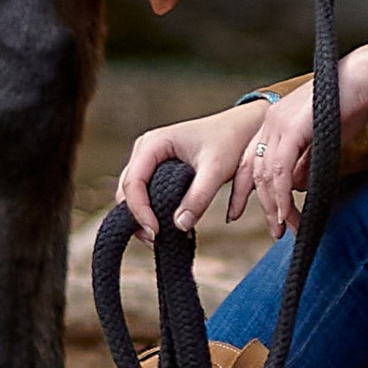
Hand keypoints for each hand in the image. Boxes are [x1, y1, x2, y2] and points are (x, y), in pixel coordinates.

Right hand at [118, 108, 263, 238]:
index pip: (133, 181)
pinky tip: (165, 226)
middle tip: (157, 239)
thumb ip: (199, 197)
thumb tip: (180, 226)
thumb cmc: (228, 142)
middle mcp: (145, 150)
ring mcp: (149, 160)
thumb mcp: (216, 170)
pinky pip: (144, 194)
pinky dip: (150, 211)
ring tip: (161, 237)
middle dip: (137, 216)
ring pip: (133, 194)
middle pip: (127, 189)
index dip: (139, 209)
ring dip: (141, 216)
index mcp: (153, 143)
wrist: (240, 129)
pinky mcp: (157, 171)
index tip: (156, 231)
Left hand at [243, 44, 367, 237]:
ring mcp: (278, 124)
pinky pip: (280, 171)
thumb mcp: (322, 140)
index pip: (250, 160)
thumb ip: (305, 162)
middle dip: (262, 205)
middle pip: (254, 171)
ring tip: (283, 228)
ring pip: (265, 175)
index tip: (237, 213)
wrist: (364, 78)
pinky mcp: (291, 130)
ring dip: (274, 206)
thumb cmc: (349, 104)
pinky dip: (281, 196)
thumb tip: (295, 186)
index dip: (242, 189)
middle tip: (275, 230)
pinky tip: (287, 213)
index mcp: (275, 122)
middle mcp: (270, 121)